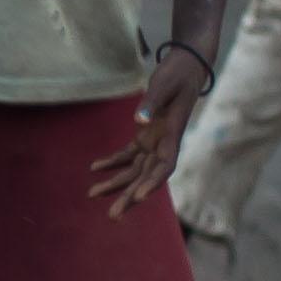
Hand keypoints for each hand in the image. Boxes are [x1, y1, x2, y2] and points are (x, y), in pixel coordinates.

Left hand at [91, 48, 208, 212]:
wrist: (187, 65)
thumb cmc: (177, 74)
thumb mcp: (164, 85)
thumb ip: (152, 102)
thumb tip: (139, 121)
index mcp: (173, 135)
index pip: (164, 167)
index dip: (152, 183)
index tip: (139, 197)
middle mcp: (165, 144)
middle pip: (147, 176)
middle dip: (130, 196)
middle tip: (112, 215)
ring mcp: (156, 141)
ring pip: (135, 169)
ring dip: (116, 182)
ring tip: (92, 194)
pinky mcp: (147, 135)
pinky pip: (129, 154)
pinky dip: (113, 161)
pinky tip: (94, 168)